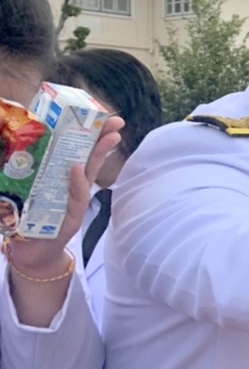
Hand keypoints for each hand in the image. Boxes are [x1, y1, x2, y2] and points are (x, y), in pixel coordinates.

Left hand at [5, 116, 122, 277]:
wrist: (30, 253)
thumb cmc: (27, 221)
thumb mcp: (26, 190)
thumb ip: (27, 171)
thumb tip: (12, 141)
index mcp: (62, 177)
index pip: (79, 151)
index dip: (89, 134)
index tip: (99, 116)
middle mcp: (72, 187)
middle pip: (90, 158)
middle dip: (103, 139)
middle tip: (116, 122)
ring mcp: (74, 202)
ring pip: (90, 175)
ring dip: (99, 156)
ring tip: (109, 138)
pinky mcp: (70, 219)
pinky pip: (76, 198)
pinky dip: (78, 184)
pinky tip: (79, 169)